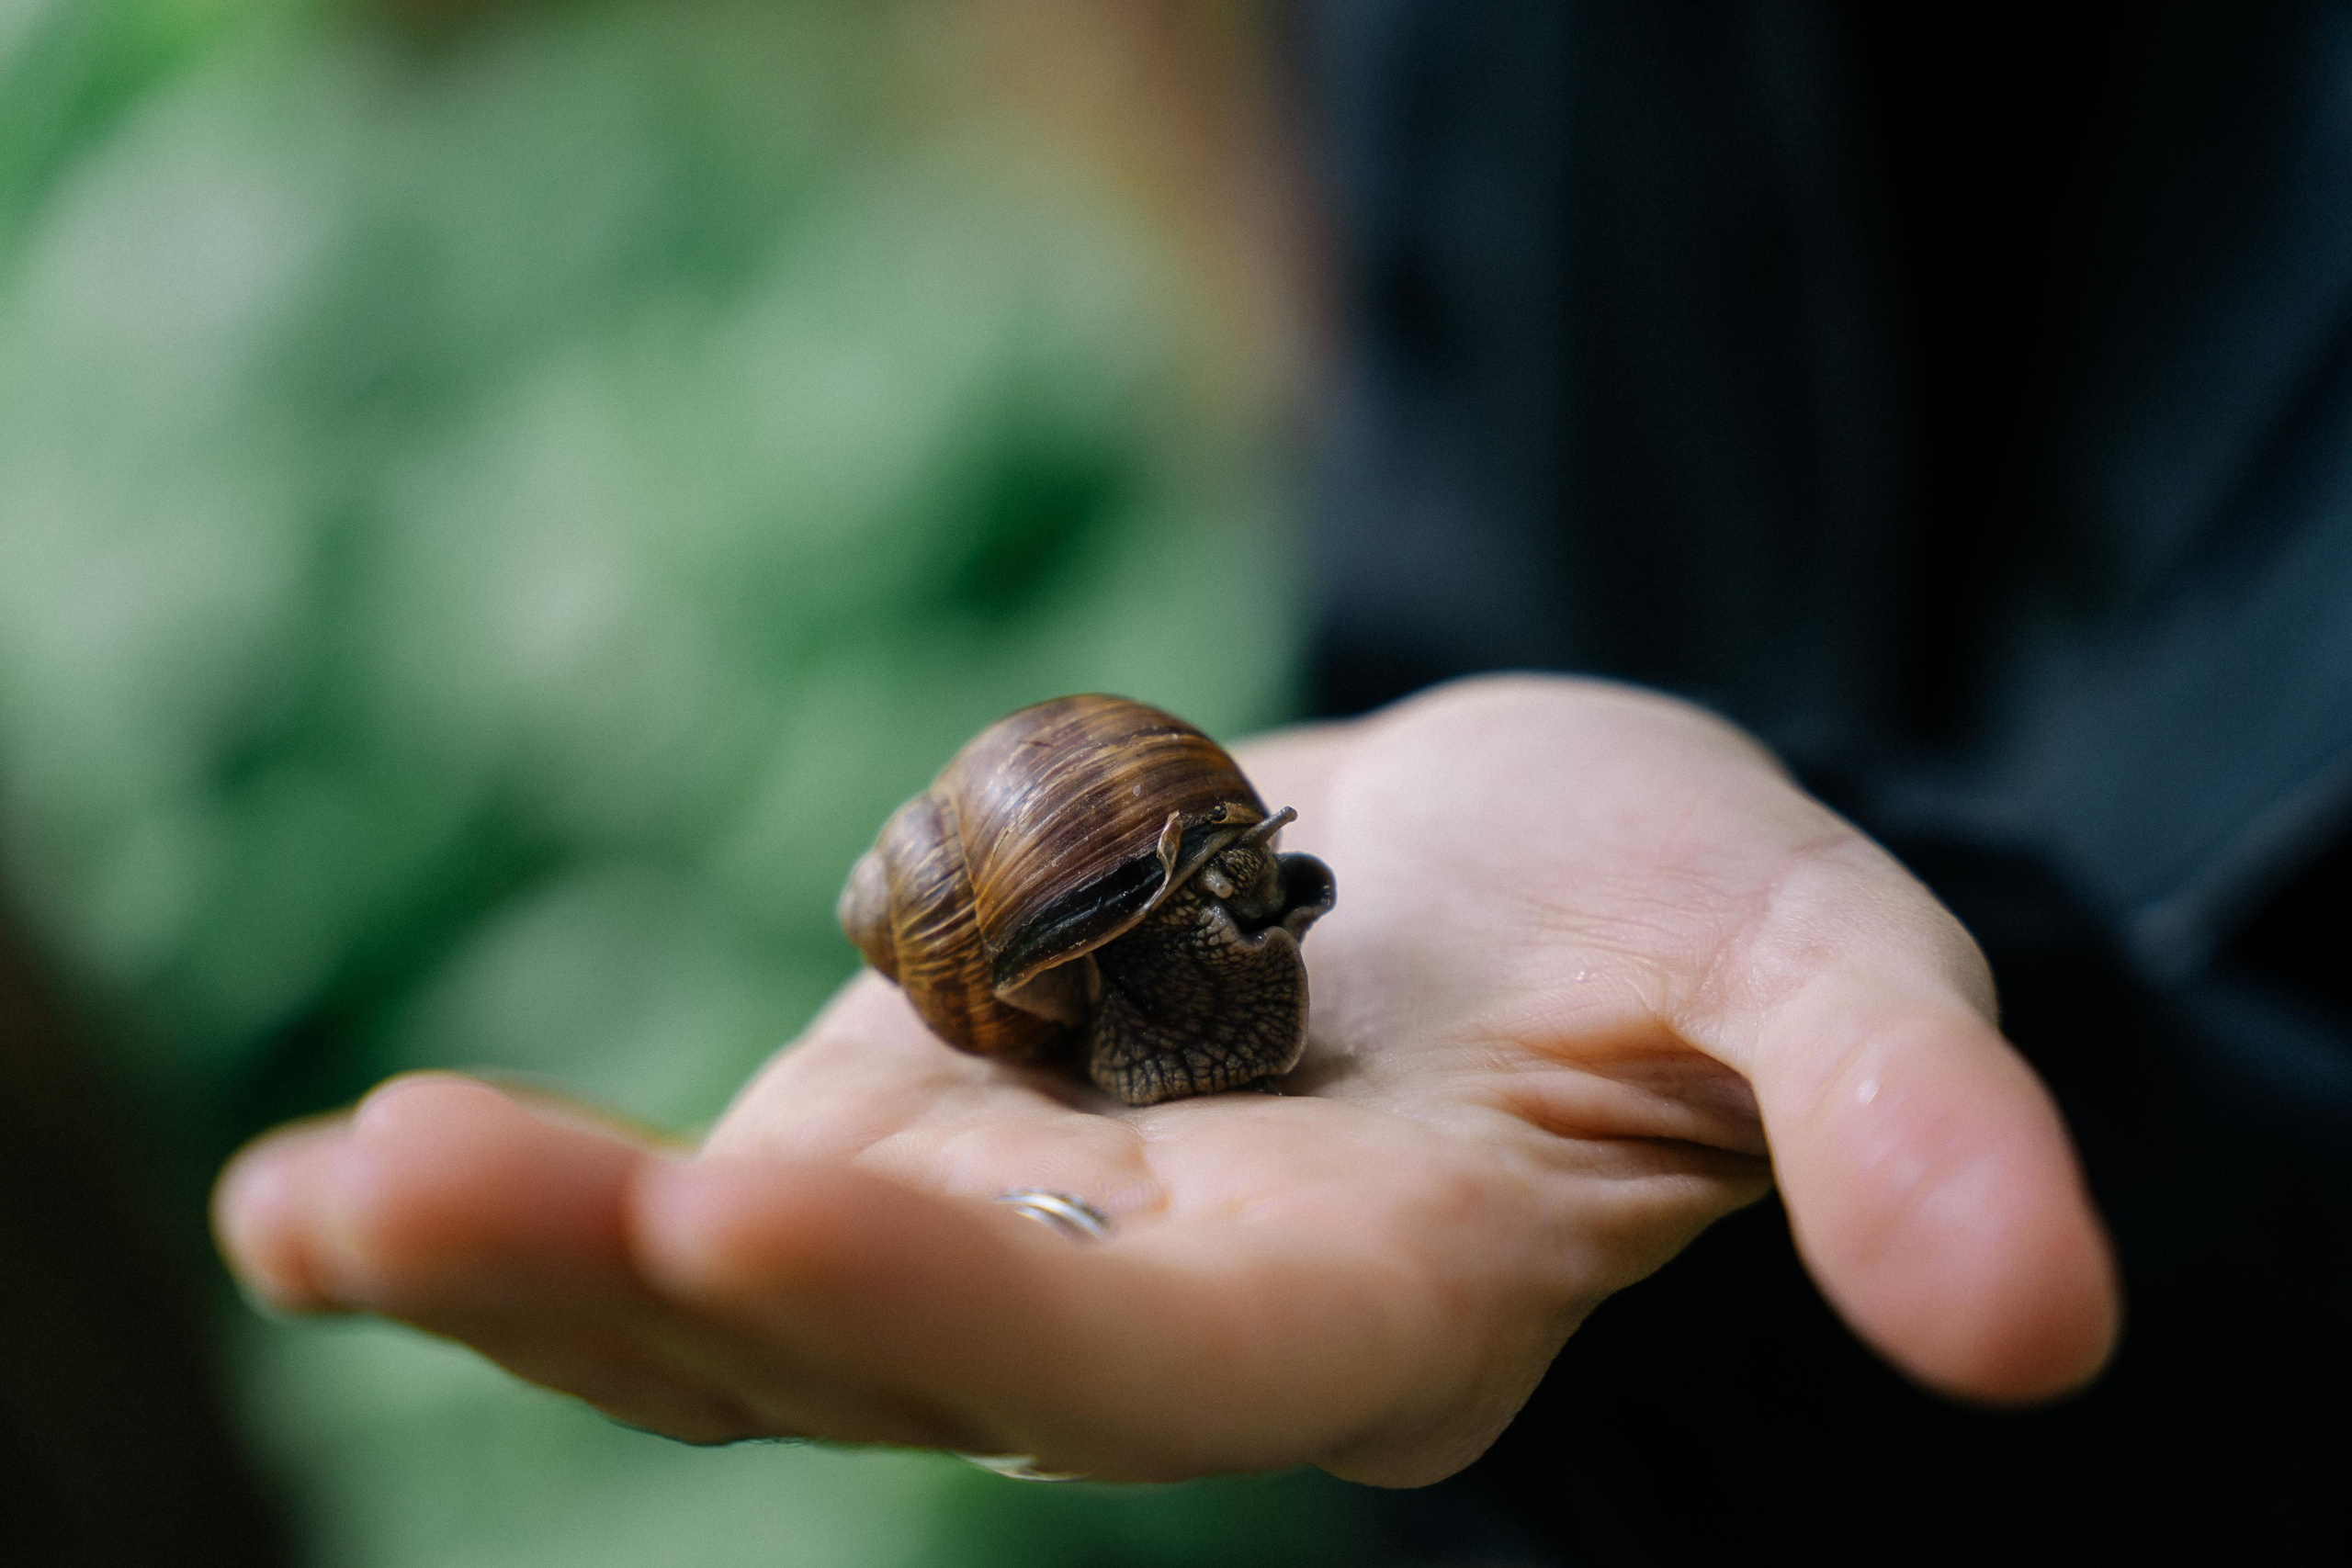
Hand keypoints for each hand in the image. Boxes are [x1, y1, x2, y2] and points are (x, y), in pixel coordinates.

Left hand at [213, 676, 2117, 1485]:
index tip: (750, 1201)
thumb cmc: (1673, 921)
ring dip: (529, 1264)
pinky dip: (524, 1220)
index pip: (1161, 1355)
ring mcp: (998, 1242)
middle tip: (388, 1187)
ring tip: (320, 1194)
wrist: (1513, 884)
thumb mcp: (1827, 960)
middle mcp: (1152, 1320)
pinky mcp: (901, 1145)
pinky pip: (697, 1216)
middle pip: (890, 1352)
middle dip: (648, 1294)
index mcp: (1370, 1305)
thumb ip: (1904, 1114)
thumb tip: (2043, 1314)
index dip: (971, 1291)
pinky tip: (311, 1195)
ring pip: (747, 1308)